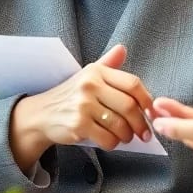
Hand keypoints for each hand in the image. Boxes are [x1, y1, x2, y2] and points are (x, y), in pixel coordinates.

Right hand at [9, 44, 153, 171]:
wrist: (40, 114)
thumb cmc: (70, 95)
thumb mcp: (88, 74)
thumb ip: (108, 64)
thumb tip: (122, 49)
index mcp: (97, 72)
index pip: (132, 84)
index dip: (147, 100)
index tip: (151, 111)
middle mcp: (90, 85)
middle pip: (129, 106)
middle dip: (141, 123)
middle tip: (144, 132)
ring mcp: (83, 105)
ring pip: (120, 125)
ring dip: (127, 135)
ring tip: (126, 136)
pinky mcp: (78, 125)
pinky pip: (107, 138)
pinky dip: (113, 143)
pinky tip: (111, 141)